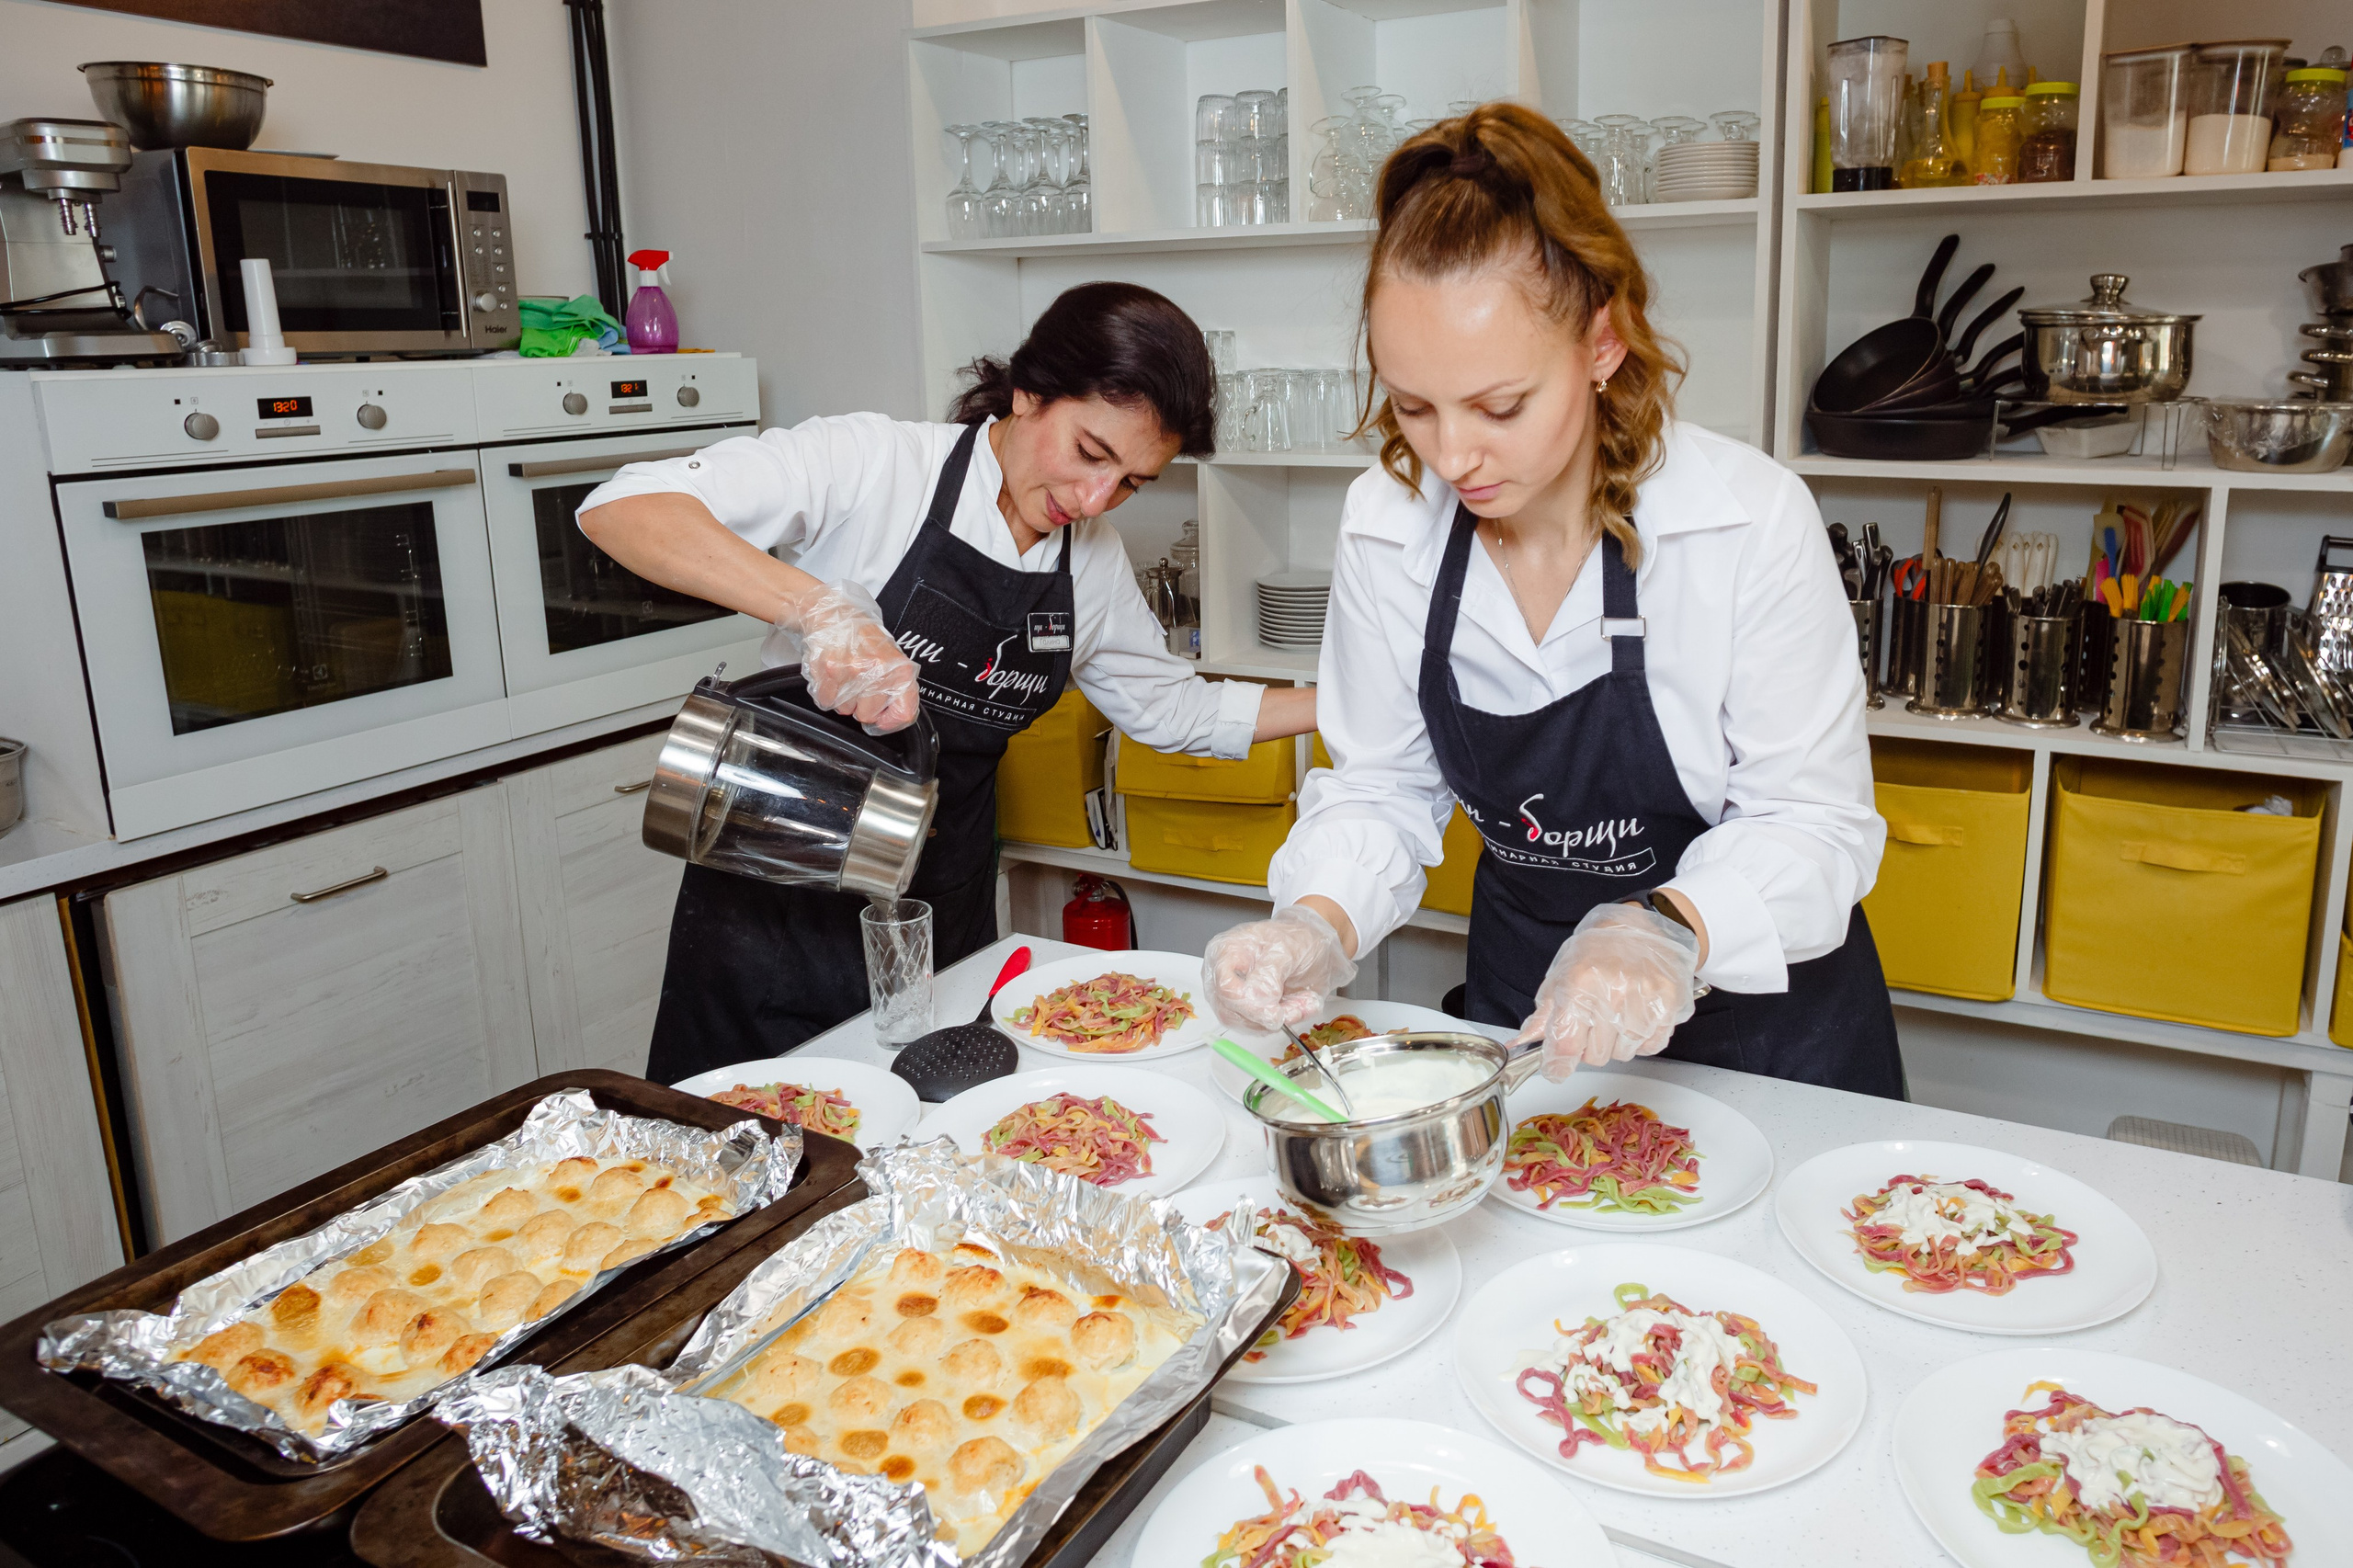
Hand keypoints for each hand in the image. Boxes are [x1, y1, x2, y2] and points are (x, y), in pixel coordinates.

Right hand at [773, 581, 919, 731]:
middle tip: (859, 685)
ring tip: (846, 677)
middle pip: (867, 716)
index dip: (890, 721)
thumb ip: (898, 688)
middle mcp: (878, 671)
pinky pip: (827, 701)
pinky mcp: (830, 671)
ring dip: (844, 698)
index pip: (903, 713)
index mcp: (899, 669)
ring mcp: (852, 671)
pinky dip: (828, 693)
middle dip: (861, 706)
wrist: (835, 615)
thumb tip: (897, 716)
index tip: (882, 718)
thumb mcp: (892, 659)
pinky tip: (833, 676)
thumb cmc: (864, 638)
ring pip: (845, 710)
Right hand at [1204, 904, 1358, 1032]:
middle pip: (1230, 1012)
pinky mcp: (1250, 1012)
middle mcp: (1224, 976)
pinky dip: (1286, 1021)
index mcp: (1226, 952)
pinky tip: (1299, 1005)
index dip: (1249, 1004)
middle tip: (1295, 1009)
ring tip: (1302, 1002)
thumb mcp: (1287, 948)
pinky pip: (1262, 1028)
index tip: (1276, 1011)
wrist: (1312, 947)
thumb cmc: (1295, 938)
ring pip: (1246, 1025)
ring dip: (1280, 1019)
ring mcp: (1235, 997)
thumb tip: (1258, 998)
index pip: (1225, 988)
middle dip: (1267, 1016)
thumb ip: (1269, 973)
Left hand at [1514, 902, 1699, 1080]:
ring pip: (1624, 1053)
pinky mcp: (1669, 1003)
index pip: (1566, 1044)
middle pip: (1596, 1055)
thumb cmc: (1596, 950)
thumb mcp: (1561, 976)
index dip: (1558, 1064)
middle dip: (1590, 1046)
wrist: (1637, 926)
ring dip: (1616, 1042)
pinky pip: (1651, 1046)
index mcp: (1579, 982)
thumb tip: (1524, 1042)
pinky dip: (1641, 1040)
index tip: (1556, 1070)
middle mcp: (1612, 991)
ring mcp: (1644, 998)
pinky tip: (1635, 1017)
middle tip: (1593, 1021)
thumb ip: (1545, 1014)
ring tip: (1616, 1014)